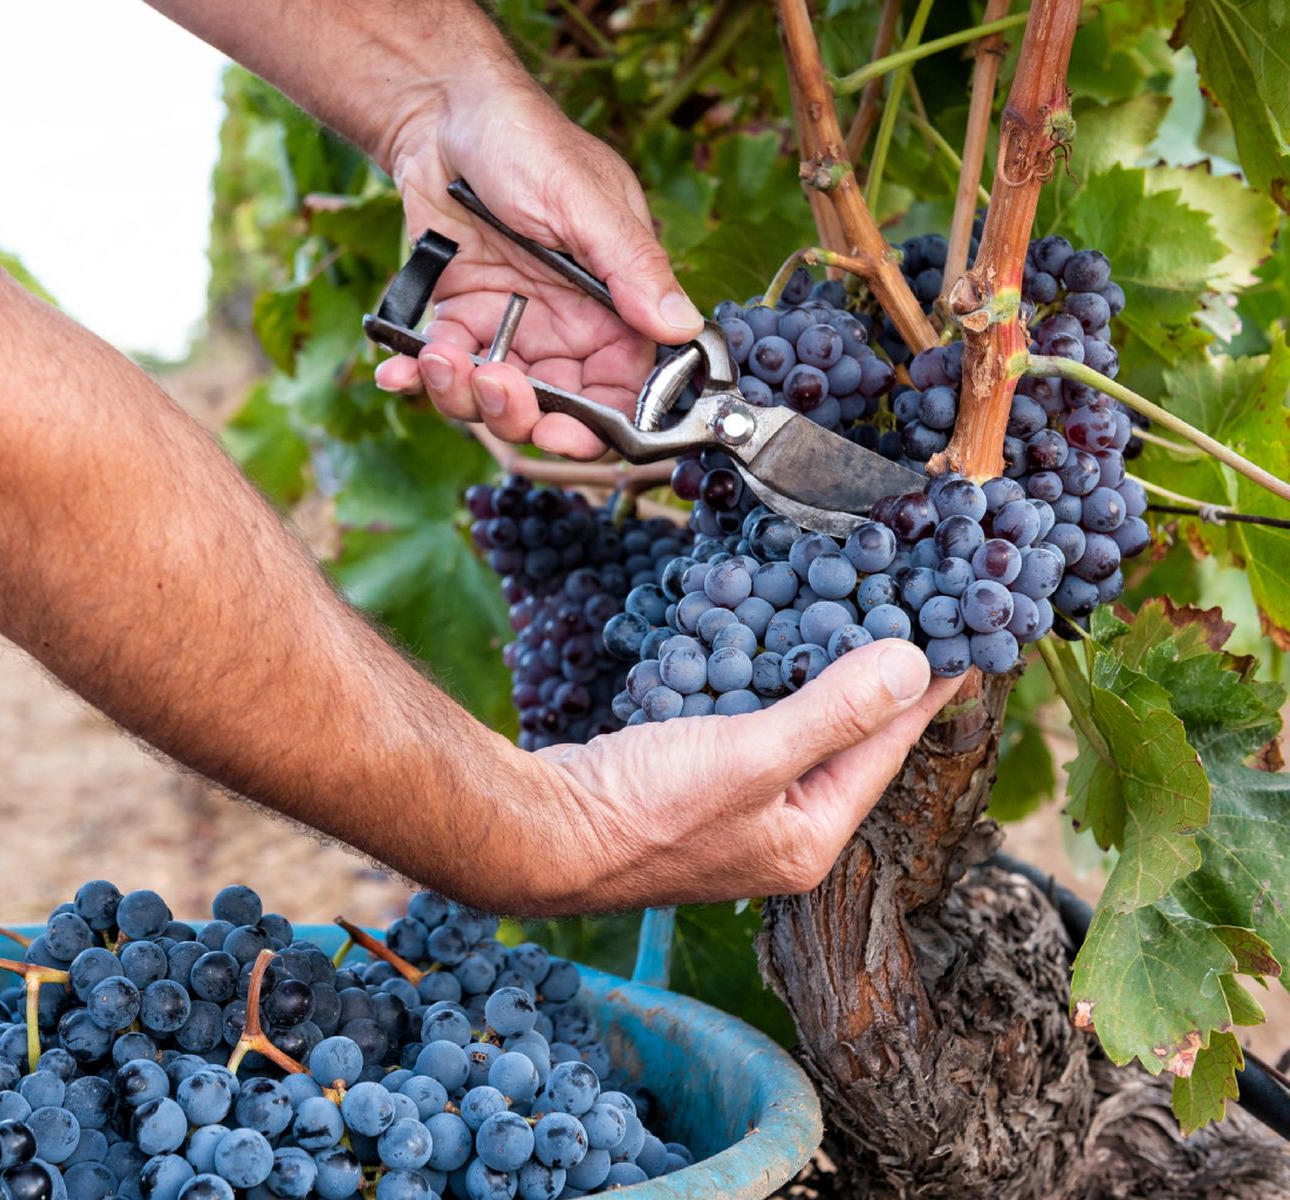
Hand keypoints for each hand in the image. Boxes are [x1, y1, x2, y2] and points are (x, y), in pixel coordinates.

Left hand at [373, 79, 703, 458]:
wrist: (442, 113)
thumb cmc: (525, 141)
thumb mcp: (584, 201)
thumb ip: (631, 268)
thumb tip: (681, 325)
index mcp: (614, 304)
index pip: (621, 389)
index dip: (597, 426)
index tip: (560, 431)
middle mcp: (566, 326)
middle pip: (554, 412)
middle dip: (519, 416)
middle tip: (492, 384)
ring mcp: (511, 328)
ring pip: (494, 401)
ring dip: (461, 397)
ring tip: (439, 357)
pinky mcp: (460, 319)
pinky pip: (444, 370)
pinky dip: (418, 379)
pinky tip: (399, 370)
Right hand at [505, 641, 967, 913]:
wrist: (543, 831)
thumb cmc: (645, 808)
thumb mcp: (751, 756)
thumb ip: (833, 714)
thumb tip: (914, 667)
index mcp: (809, 838)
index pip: (884, 751)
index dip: (923, 691)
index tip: (963, 638)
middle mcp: (780, 831)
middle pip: (846, 744)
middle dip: (877, 682)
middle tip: (911, 614)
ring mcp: (734, 811)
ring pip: (795, 732)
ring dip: (819, 675)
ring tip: (850, 616)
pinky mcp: (692, 785)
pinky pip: (749, 727)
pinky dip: (763, 683)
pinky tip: (762, 645)